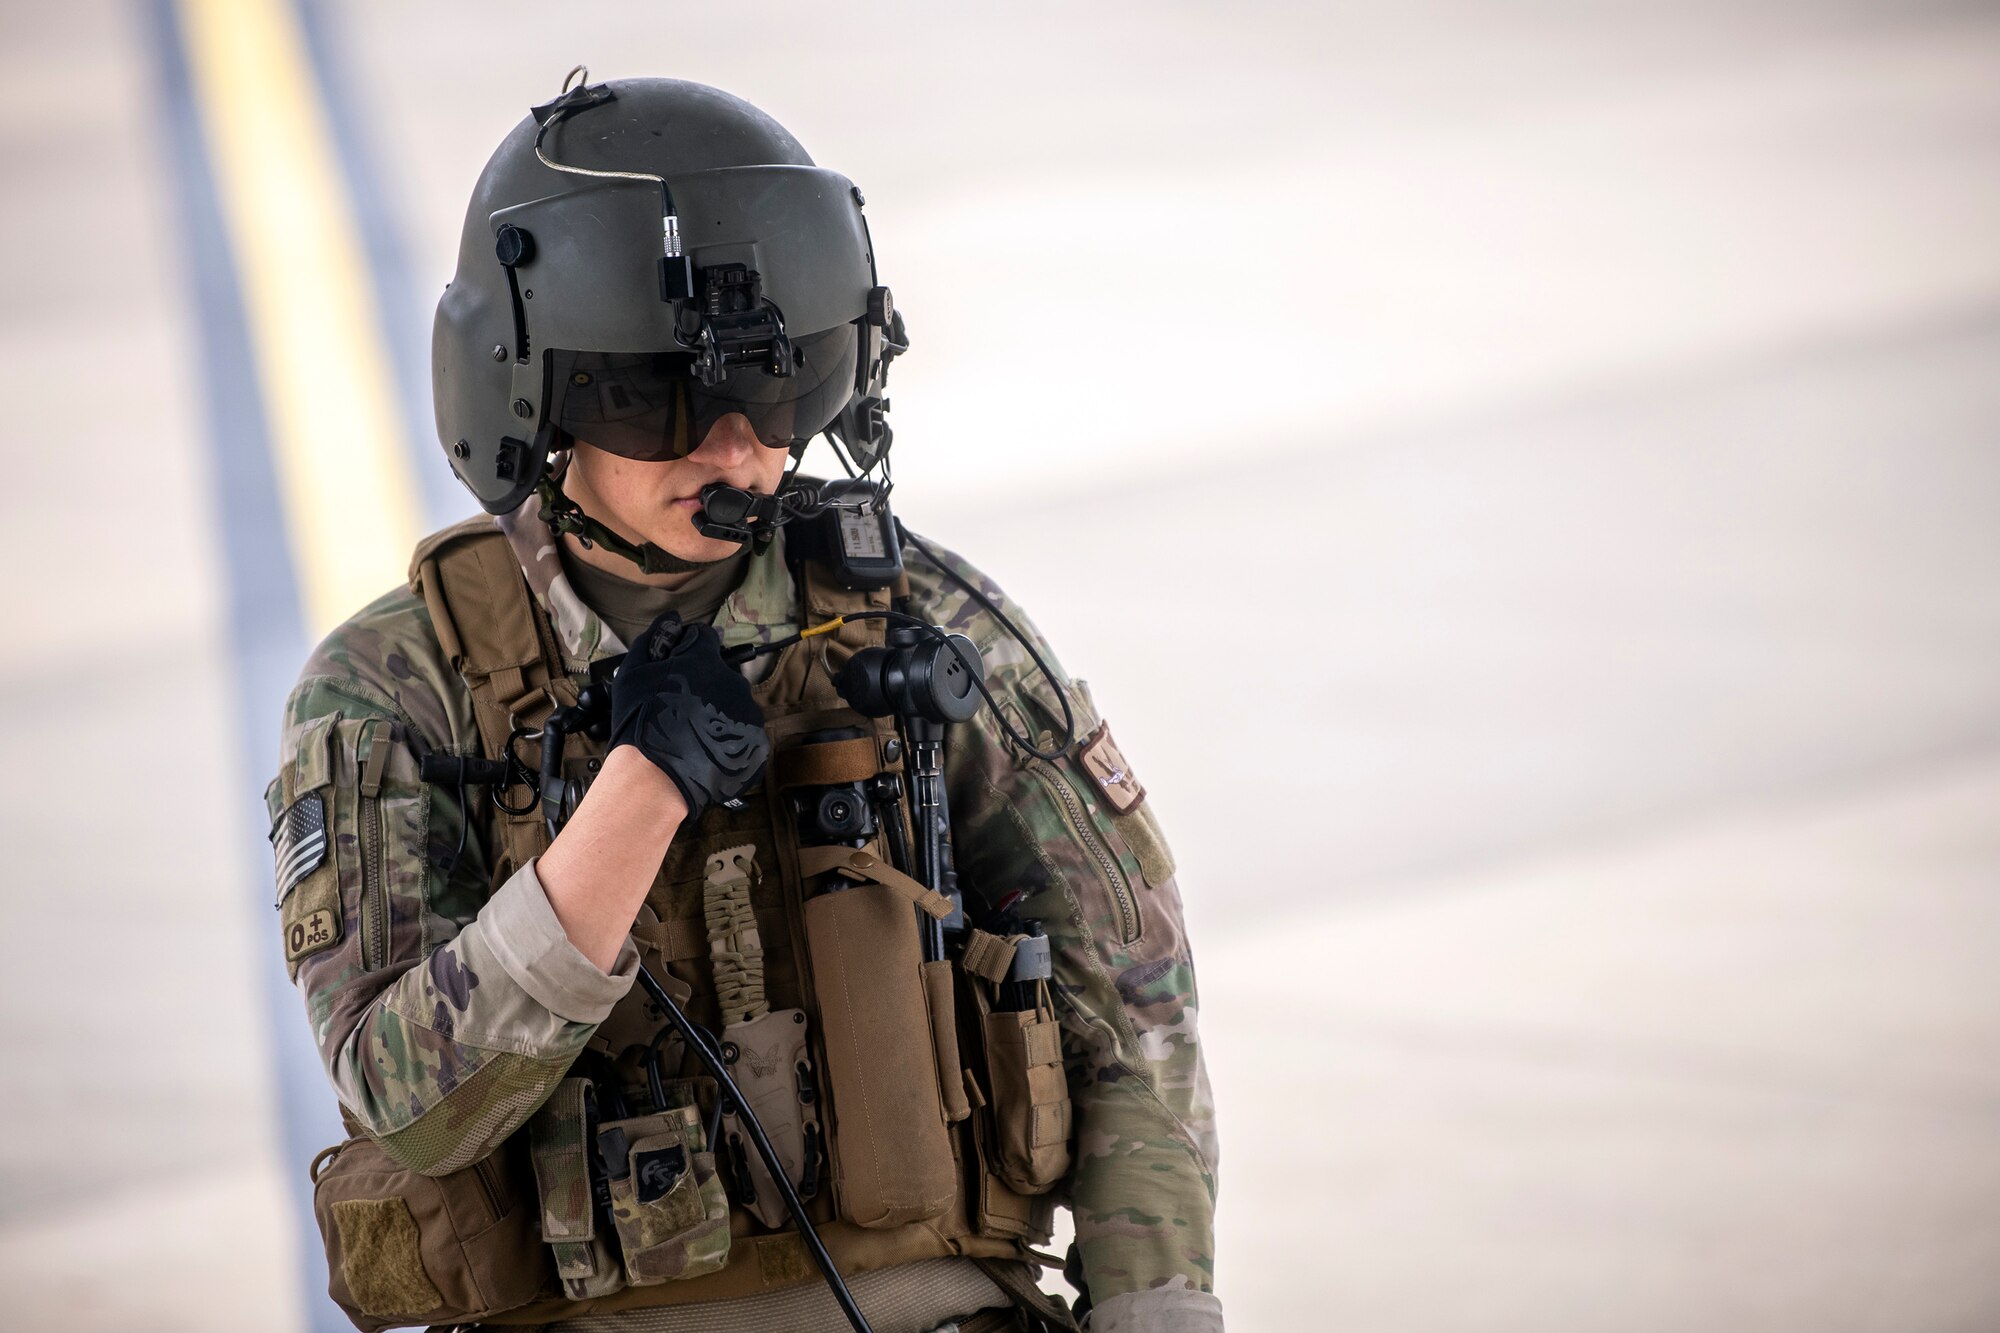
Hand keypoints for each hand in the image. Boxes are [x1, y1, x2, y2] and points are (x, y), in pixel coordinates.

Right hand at [608, 610, 768, 818]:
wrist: (656, 775)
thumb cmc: (639, 721)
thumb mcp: (633, 673)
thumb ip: (653, 640)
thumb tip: (670, 619)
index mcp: (705, 659)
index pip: (706, 639)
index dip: (692, 651)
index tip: (681, 668)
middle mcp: (733, 680)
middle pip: (723, 676)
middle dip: (707, 688)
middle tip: (684, 711)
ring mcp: (748, 713)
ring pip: (736, 707)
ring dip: (721, 715)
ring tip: (695, 737)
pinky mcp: (756, 743)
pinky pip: (745, 736)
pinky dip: (730, 742)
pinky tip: (709, 753)